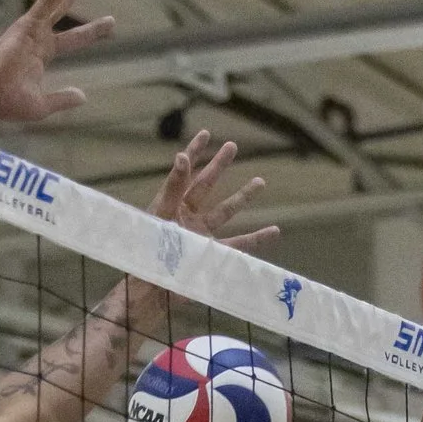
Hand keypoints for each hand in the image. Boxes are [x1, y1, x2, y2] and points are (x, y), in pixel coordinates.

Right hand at [0, 0, 113, 129]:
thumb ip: (63, 98)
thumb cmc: (8, 104)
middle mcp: (38, 34)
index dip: (92, 31)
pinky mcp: (27, 23)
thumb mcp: (43, 105)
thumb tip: (83, 96)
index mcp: (42, 52)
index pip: (74, 37)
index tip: (112, 23)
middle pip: (64, 4)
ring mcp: (32, 26)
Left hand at [147, 131, 277, 253]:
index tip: (206, 134)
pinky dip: (257, 239)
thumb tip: (182, 156)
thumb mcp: (160, 213)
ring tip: (260, 181)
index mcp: (173, 203)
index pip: (185, 172)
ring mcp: (202, 234)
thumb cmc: (149, 251)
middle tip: (233, 146)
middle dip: (220, 166)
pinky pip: (239, 245)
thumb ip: (172, 187)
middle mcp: (188, 215)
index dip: (195, 152)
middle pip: (208, 185)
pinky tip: (273, 231)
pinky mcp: (213, 254)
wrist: (152, 287)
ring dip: (244, 196)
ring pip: (227, 210)